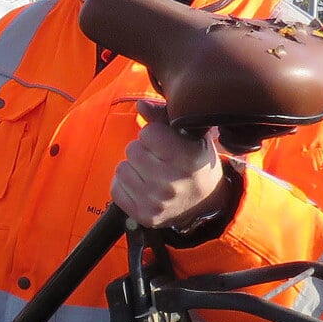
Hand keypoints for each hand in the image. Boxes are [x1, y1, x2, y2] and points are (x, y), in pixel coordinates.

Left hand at [110, 101, 228, 229]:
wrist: (206, 203)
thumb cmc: (196, 163)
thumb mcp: (191, 137)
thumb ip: (165, 117)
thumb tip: (140, 105)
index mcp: (187, 159)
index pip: (148, 133)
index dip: (154, 134)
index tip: (164, 141)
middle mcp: (171, 183)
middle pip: (132, 150)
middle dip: (142, 150)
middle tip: (157, 158)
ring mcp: (156, 202)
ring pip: (121, 169)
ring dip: (133, 167)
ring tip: (151, 172)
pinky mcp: (144, 215)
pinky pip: (116, 189)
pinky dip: (125, 185)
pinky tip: (143, 185)